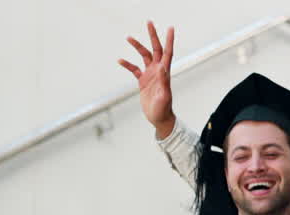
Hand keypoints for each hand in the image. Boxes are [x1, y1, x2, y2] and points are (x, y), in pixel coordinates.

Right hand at [119, 21, 175, 139]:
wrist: (159, 118)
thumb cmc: (163, 110)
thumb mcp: (164, 97)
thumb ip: (164, 83)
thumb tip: (163, 69)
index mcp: (164, 73)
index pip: (168, 52)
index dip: (169, 40)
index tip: (170, 28)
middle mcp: (158, 71)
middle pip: (156, 49)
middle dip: (153, 36)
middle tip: (149, 22)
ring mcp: (150, 75)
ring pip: (144, 56)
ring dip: (137, 46)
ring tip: (128, 37)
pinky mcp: (143, 81)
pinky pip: (134, 69)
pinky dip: (127, 64)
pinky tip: (119, 60)